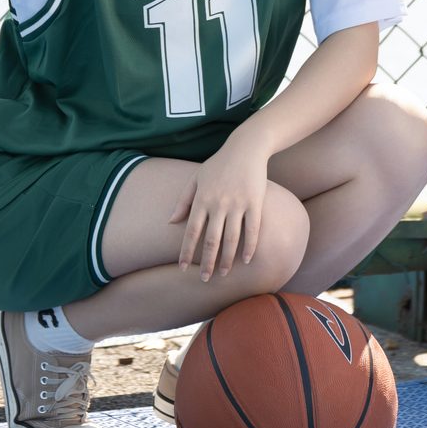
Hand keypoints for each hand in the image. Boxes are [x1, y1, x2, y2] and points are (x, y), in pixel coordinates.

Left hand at [168, 136, 269, 280]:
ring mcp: (237, 203)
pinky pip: (252, 229)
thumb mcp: (196, 178)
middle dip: (206, 262)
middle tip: (204, 279)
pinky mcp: (255, 202)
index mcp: (202, 198)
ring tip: (223, 274)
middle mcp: (218, 203)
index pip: (191, 231)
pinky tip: (246, 261)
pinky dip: (249, 247)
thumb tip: (171, 222)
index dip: (186, 251)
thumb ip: (183, 200)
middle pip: (211, 239)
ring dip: (227, 259)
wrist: (246, 147)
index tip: (182, 268)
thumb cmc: (219, 163)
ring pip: (231, 238)